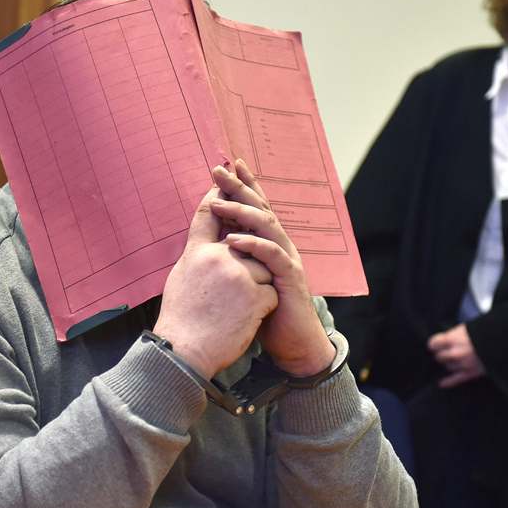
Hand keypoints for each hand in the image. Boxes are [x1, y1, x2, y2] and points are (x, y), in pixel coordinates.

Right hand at [153, 186, 277, 378]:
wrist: (184, 352)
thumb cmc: (181, 319)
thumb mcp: (182, 277)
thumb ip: (200, 255)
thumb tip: (212, 241)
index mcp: (196, 252)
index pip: (208, 213)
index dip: (219, 195)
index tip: (226, 182)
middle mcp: (217, 257)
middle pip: (245, 241)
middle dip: (248, 259)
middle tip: (237, 278)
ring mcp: (238, 274)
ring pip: (263, 267)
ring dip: (257, 287)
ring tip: (236, 310)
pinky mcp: (255, 294)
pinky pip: (271, 291)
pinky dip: (264, 306)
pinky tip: (246, 320)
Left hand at [210, 159, 335, 376]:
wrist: (293, 343)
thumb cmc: (267, 313)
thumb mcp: (246, 280)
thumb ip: (235, 259)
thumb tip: (214, 241)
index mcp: (270, 244)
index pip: (257, 207)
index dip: (245, 184)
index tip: (228, 163)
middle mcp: (281, 246)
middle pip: (261, 208)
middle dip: (239, 187)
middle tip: (219, 169)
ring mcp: (288, 260)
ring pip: (266, 226)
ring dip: (241, 212)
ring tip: (218, 202)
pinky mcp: (290, 279)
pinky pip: (272, 256)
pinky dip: (253, 245)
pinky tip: (234, 240)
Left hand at [427, 323, 485, 388]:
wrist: (502, 342)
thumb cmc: (486, 332)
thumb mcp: (467, 328)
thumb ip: (455, 335)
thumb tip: (446, 341)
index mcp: (453, 338)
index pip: (433, 344)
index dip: (434, 344)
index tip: (435, 345)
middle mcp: (455, 352)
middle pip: (439, 357)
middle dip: (442, 354)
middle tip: (445, 352)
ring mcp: (462, 364)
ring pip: (448, 367)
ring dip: (449, 364)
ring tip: (453, 360)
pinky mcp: (471, 373)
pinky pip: (456, 379)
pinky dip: (448, 382)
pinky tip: (442, 383)